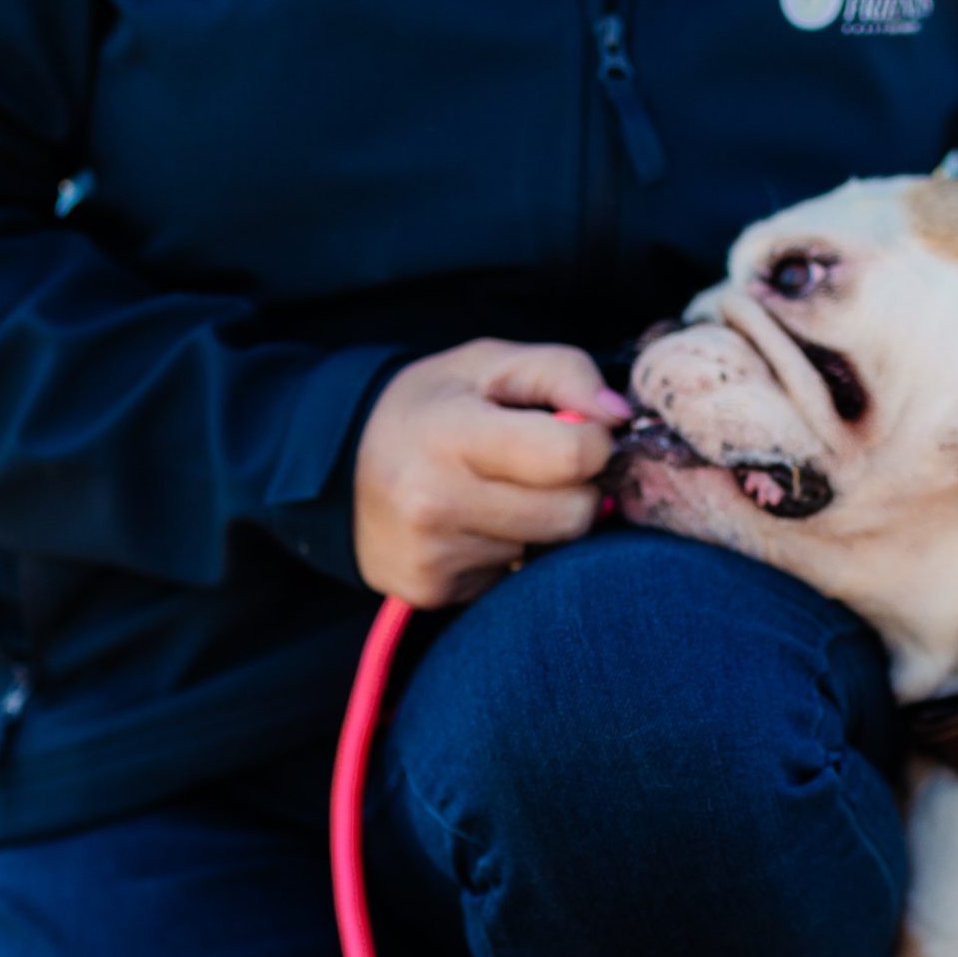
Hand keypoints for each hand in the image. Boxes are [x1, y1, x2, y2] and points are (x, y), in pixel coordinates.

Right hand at [354, 340, 631, 607]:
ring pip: (548, 549)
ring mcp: (432, 555)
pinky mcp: (430, 593)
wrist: (338, 466)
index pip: (571, 456)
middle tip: (543, 465)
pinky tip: (476, 524)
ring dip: (542, 522)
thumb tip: (619, 417)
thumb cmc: (431, 405)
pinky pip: (515, 577)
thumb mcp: (488, 363)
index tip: (577, 430)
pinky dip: (511, 550)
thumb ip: (563, 372)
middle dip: (576, 488)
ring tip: (500, 491)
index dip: (594, 441)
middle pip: (571, 515)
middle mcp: (436, 501)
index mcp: (452, 433)